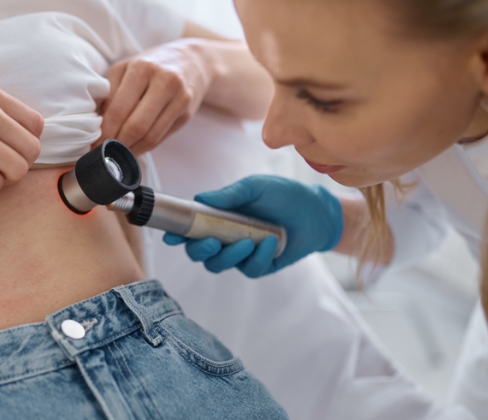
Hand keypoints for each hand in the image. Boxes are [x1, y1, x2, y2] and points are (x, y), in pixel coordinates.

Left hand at [96, 39, 213, 154]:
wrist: (192, 59)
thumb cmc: (152, 65)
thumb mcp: (128, 68)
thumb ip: (111, 92)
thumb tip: (95, 124)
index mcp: (142, 68)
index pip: (119, 109)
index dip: (105, 132)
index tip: (93, 145)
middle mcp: (163, 81)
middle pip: (136, 126)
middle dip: (117, 144)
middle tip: (104, 154)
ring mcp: (179, 98)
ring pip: (150, 136)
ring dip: (131, 150)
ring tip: (117, 155)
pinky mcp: (187, 113)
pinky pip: (162, 137)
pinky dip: (145, 147)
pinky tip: (134, 148)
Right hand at [163, 175, 343, 277]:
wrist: (317, 211)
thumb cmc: (283, 194)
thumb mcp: (255, 187)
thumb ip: (228, 195)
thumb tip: (200, 198)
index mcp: (217, 216)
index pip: (189, 228)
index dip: (176, 234)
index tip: (170, 237)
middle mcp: (224, 236)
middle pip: (197, 253)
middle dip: (199, 250)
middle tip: (212, 242)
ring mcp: (240, 253)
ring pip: (218, 265)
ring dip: (229, 256)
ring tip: (249, 241)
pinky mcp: (259, 266)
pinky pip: (249, 269)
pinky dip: (258, 258)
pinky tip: (271, 243)